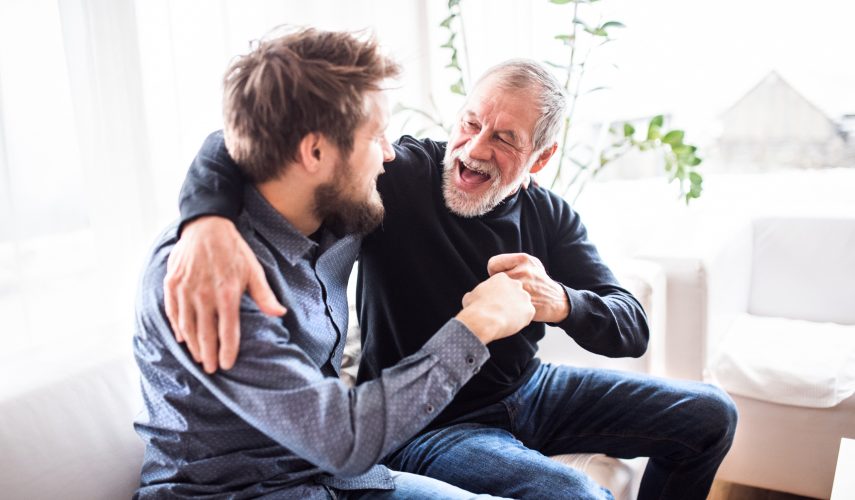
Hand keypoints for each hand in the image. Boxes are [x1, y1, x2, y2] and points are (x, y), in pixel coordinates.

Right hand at [163, 216, 285, 372]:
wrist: (206, 227)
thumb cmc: (233, 250)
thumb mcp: (253, 270)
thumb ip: (264, 295)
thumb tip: (280, 314)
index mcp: (227, 294)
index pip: (227, 331)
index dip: (227, 351)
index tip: (227, 365)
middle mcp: (204, 296)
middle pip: (206, 334)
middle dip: (209, 355)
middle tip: (211, 370)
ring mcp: (185, 291)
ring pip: (187, 327)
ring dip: (193, 345)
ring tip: (198, 358)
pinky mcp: (172, 285)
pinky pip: (173, 313)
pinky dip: (177, 327)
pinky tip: (182, 338)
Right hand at [456, 273, 534, 343]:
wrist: (485, 320)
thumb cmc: (475, 308)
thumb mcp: (470, 296)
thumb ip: (475, 294)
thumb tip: (471, 297)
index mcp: (502, 278)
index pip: (505, 284)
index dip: (500, 294)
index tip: (495, 302)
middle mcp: (516, 284)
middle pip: (516, 292)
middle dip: (511, 300)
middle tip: (502, 310)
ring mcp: (524, 297)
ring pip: (523, 303)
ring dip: (517, 310)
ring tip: (506, 319)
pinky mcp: (530, 310)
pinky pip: (528, 315)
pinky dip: (522, 320)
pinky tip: (512, 324)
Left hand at [487, 253, 569, 322]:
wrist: (555, 300)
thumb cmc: (539, 281)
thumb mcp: (531, 263)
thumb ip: (512, 261)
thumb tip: (492, 267)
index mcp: (523, 259)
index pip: (493, 264)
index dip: (494, 272)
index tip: (500, 277)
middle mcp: (523, 272)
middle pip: (493, 279)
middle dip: (498, 285)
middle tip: (507, 289)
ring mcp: (523, 288)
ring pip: (497, 292)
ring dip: (500, 296)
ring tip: (511, 297)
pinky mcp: (523, 303)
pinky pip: (503, 304)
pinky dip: (505, 306)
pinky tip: (514, 306)